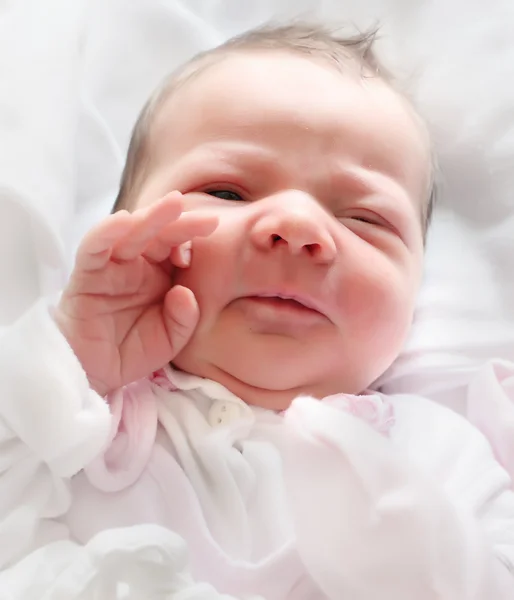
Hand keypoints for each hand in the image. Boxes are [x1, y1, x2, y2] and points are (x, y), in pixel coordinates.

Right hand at [55, 191, 217, 395]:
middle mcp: (138, 265)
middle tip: (210, 217)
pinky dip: (107, 232)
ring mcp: (112, 266)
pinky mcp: (87, 274)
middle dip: (184, 223)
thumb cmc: (131, 351)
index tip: (211, 241)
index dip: (195, 244)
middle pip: (161, 235)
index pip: (179, 249)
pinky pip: (94, 247)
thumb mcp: (170, 340)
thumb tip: (184, 293)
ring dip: (151, 217)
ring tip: (173, 203)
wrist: (92, 373)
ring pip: (131, 233)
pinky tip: (124, 220)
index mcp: (160, 276)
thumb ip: (183, 319)